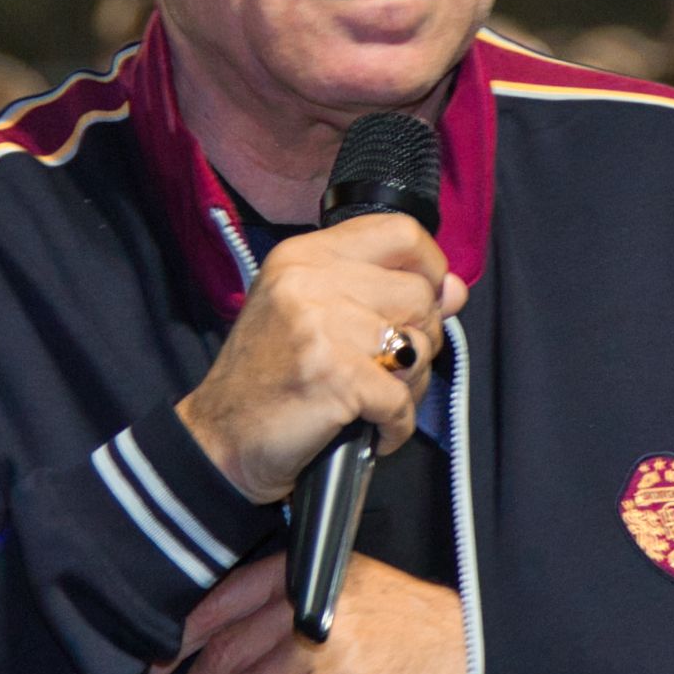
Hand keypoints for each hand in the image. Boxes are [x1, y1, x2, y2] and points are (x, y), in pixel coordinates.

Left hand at [151, 552, 466, 673]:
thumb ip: (288, 600)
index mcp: (301, 571)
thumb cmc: (402, 624)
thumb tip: (221, 640)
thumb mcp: (345, 588)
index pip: (222, 600)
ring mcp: (326, 645)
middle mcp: (308, 602)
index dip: (179, 638)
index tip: (154, 668)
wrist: (468, 651)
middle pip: (226, 651)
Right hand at [176, 213, 467, 503]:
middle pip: (419, 294)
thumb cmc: (267, 380)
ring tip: (372, 400)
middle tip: (385, 369)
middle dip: (420, 340)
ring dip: (408, 386)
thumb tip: (454, 289)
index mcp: (304, 255)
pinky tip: (371, 431)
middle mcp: (310, 280)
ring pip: (418, 347)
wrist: (219, 441)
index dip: (429, 266)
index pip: (400, 231)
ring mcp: (321, 327)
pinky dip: (395, 426)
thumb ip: (383, 293)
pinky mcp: (335, 377)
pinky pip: (402, 401)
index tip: (425, 299)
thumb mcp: (313, 315)